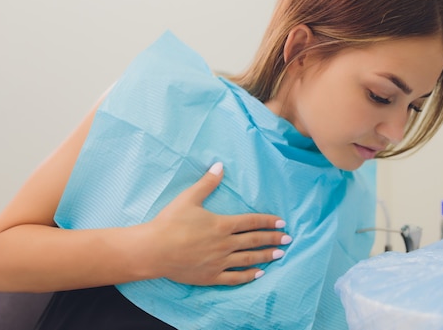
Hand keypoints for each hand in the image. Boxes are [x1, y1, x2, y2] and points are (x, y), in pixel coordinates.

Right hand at [139, 162, 290, 285]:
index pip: (252, 222)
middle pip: (254, 241)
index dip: (268, 221)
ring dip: (266, 256)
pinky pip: (234, 277)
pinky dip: (248, 275)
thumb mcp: (189, 198)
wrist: (154, 249)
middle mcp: (225, 244)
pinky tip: (258, 274)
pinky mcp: (211, 276)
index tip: (282, 222)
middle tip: (289, 239)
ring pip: (248, 259)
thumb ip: (207, 182)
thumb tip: (220, 165)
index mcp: (222, 224)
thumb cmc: (170, 222)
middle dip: (273, 239)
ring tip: (280, 254)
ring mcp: (219, 262)